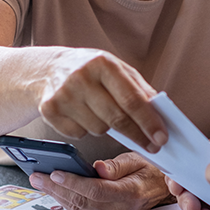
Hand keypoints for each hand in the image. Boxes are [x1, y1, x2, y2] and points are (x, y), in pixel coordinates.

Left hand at [28, 152, 171, 209]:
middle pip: (82, 201)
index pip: (96, 190)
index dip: (74, 182)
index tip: (56, 173)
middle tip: (37, 176)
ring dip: (56, 195)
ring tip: (40, 182)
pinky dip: (65, 200)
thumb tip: (98, 168)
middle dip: (56, 188)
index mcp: (130, 194)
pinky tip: (54, 191)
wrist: (162, 189)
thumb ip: (118, 165)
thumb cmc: (152, 172)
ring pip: (79, 208)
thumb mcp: (139, 160)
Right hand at [38, 48, 168, 152]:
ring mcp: (63, 95)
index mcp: (103, 64)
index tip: (161, 138)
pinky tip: (83, 115)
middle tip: (151, 146)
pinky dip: (86, 130)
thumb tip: (159, 113)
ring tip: (104, 114)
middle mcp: (81, 77)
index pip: (131, 99)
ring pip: (98, 129)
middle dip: (137, 135)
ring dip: (108, 128)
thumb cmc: (90, 70)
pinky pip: (79, 134)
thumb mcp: (116, 69)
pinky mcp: (49, 110)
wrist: (48, 69)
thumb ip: (138, 88)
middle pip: (116, 118)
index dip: (149, 122)